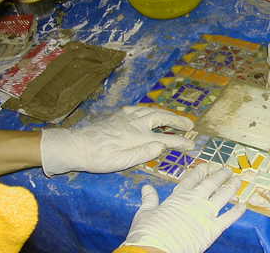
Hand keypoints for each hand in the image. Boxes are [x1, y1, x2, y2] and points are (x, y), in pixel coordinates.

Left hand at [41, 106, 193, 175]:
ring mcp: (127, 116)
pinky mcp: (118, 115)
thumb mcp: (122, 161)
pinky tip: (148, 112)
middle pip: (162, 118)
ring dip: (165, 113)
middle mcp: (136, 122)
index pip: (166, 139)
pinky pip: (139, 108)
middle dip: (178, 120)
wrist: (76, 145)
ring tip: (174, 117)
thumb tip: (163, 146)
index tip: (192, 143)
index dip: (180, 141)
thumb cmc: (100, 157)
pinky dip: (149, 110)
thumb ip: (144, 153)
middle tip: (190, 124)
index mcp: (140, 135)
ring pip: (151, 110)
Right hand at [123, 164, 245, 252]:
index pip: (193, 177)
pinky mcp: (213, 229)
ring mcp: (206, 214)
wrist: (155, 251)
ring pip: (223, 195)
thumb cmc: (147, 233)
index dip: (202, 170)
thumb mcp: (145, 213)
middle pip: (211, 183)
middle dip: (220, 175)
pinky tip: (244, 204)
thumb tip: (146, 187)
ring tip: (237, 181)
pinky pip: (229, 217)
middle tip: (227, 170)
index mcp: (179, 196)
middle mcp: (195, 201)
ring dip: (231, 187)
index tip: (209, 165)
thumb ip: (149, 199)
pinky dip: (238, 211)